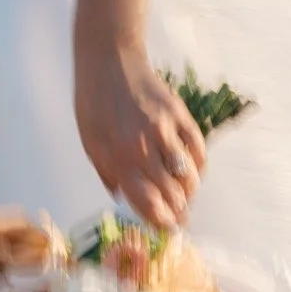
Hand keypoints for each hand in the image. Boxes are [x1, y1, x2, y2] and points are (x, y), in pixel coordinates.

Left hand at [75, 38, 205, 227]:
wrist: (110, 61)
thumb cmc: (94, 103)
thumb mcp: (90, 143)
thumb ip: (108, 173)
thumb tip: (125, 199)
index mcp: (119, 158)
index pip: (149, 204)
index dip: (161, 223)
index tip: (166, 230)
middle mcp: (145, 148)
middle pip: (172, 195)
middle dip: (178, 213)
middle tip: (180, 220)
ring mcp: (167, 131)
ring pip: (190, 177)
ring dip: (190, 194)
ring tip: (186, 198)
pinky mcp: (181, 116)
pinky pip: (199, 151)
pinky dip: (199, 167)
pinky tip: (193, 172)